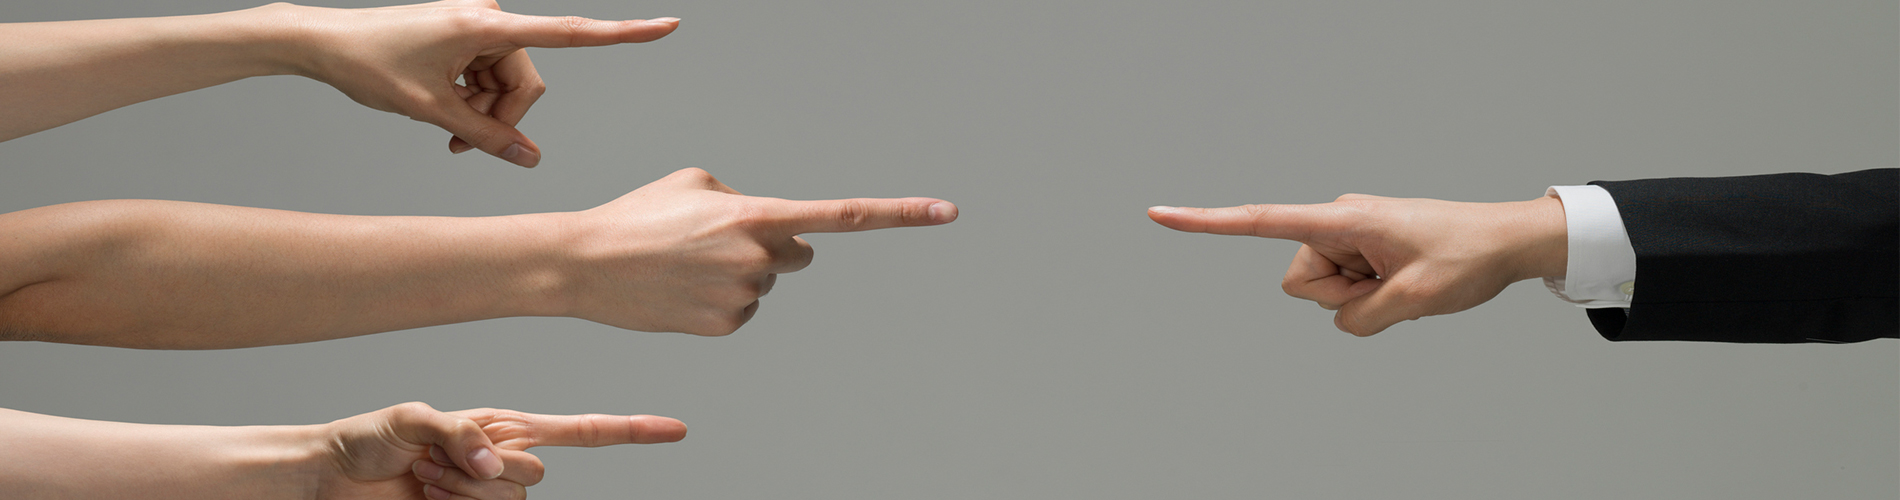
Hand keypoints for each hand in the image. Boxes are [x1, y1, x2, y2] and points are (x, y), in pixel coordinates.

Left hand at [283, 0, 679, 167]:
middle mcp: (489, 18)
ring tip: (446, 131)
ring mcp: (477, 26)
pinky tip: (444, 110)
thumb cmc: (370, 66)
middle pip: (529, 80)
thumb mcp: (432, 111)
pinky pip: (490, 74)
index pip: (570, 32)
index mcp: (486, 25)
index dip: (623, 33)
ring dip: (486, 111)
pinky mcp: (465, 34)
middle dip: (502, 115)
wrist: (322, 43)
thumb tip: (530, 160)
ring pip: (510, 83)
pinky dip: (474, 99)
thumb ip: (486, 138)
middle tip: (460, 143)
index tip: (669, 25)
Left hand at [318, 402, 686, 499]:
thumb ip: (461, 433)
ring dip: (459, 492)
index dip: (630, 432)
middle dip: (482, 472)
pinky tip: (423, 496)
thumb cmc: (368, 437)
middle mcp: (504, 462)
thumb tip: (495, 461)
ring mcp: (485, 496)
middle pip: (534, 479)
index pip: (582, 431)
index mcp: (505, 428)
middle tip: (435, 460)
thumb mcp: (413, 418)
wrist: (331, 477)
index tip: (675, 430)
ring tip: (423, 478)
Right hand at [560, 168, 958, 335]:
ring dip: (740, 273)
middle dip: (776, 247)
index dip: (900, 214)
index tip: (947, 212)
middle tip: (720, 241)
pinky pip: (746, 310)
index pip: (844, 217)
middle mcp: (759, 257)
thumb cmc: (642, 215)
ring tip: (688, 264)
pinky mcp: (727, 325)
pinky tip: (685, 290)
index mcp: (757, 214)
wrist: (585, 263)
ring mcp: (744, 295)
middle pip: (800, 254)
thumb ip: (750, 199)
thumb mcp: (697, 183)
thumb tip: (778, 233)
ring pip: (768, 283)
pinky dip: (723, 300)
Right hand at [1148, 194, 1565, 335]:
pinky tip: (1403, 280)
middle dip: (1339, 296)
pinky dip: (1371, 296)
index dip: (1207, 223)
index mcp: (1343, 219)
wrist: (1506, 242)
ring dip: (1360, 298)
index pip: (1262, 222)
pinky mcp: (1360, 251)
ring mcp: (1348, 237)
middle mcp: (1337, 222)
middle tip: (1393, 286)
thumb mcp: (1415, 298)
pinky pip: (1345, 292)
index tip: (1160, 215)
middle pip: (1301, 281)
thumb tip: (1339, 317)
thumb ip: (1361, 317)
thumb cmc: (1466, 257)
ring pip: (1323, 291)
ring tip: (1404, 280)